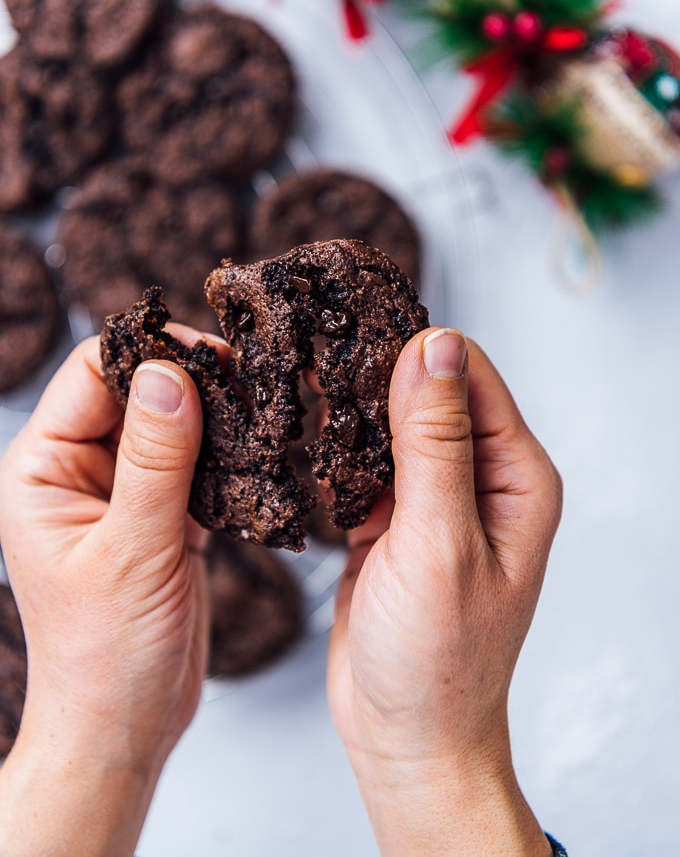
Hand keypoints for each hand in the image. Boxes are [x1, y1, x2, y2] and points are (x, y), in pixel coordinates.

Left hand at [0, 333, 207, 856]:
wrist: (124, 728)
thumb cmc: (105, 655)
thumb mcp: (132, 551)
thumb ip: (154, 460)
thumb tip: (170, 372)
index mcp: (43, 470)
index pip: (92, 375)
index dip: (149, 357)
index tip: (210, 357)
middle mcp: (78, 472)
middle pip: (135, 392)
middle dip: (189, 384)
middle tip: (245, 382)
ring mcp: (122, 493)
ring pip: (171, 425)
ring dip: (213, 419)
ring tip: (257, 413)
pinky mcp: (160, 515)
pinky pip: (194, 464)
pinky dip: (224, 457)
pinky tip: (254, 456)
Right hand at [328, 328, 561, 855]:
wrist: (406, 734)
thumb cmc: (440, 659)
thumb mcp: (439, 542)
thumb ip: (435, 443)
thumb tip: (435, 346)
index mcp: (517, 478)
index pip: (471, 376)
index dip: (415, 349)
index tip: (353, 329)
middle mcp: (483, 480)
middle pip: (430, 392)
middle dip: (375, 374)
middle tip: (313, 352)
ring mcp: (437, 498)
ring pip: (393, 424)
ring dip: (352, 410)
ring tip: (300, 386)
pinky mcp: (396, 518)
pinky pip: (368, 463)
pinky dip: (338, 451)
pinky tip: (305, 439)